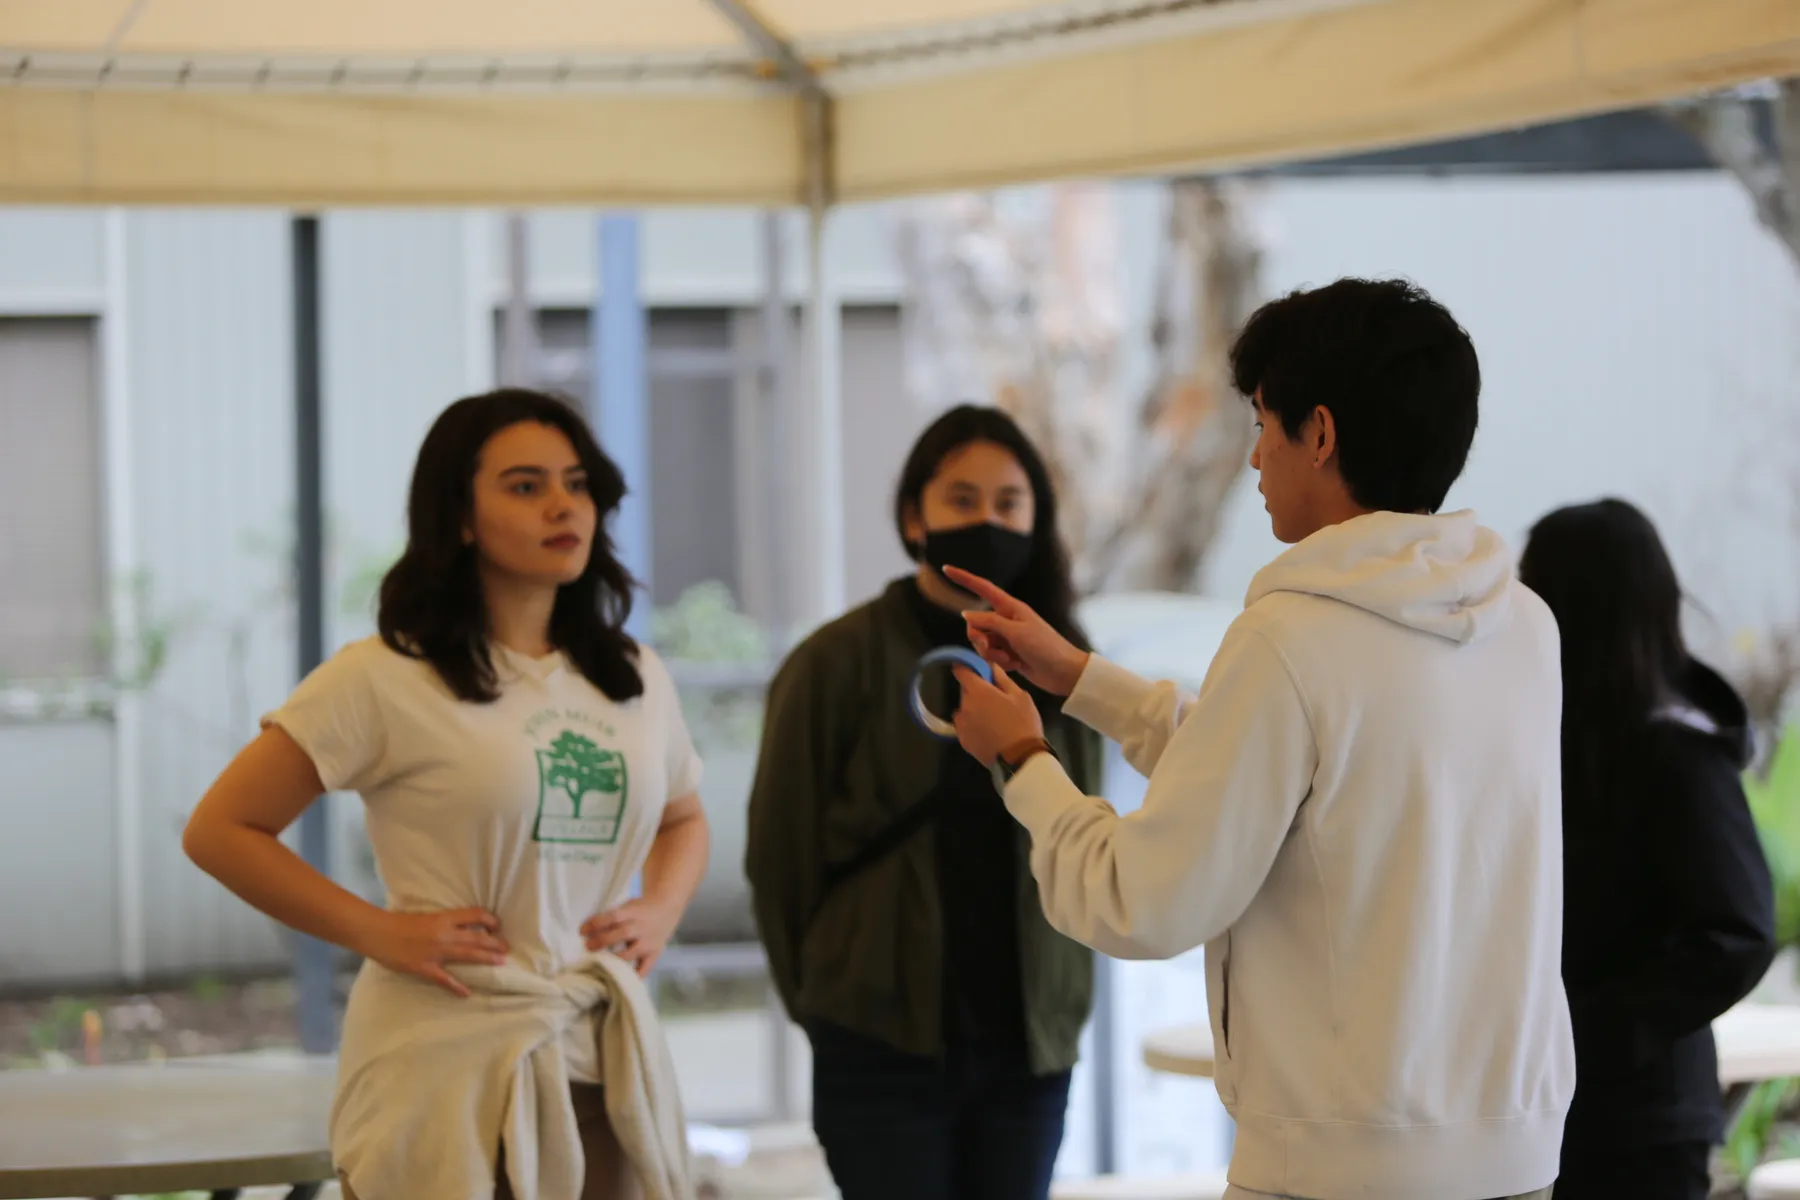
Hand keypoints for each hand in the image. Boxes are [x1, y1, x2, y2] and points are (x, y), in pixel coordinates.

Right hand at [360, 907, 508, 997]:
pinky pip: (444, 979)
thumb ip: (442, 921)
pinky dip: (456, 987)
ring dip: (486, 959)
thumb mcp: (425, 916)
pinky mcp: (424, 968)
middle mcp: (444, 934)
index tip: (497, 926)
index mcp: (443, 918)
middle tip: (507, 948)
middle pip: (476, 938)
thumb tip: (459, 925)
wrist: (377, 932)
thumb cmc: (398, 921)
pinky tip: (467, 993)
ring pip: (467, 955)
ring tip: (501, 963)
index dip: (489, 920)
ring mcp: (435, 952)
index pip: (474, 915)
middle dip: (494, 943)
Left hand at [583, 896, 680, 976]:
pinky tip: (621, 979)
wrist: (667, 909)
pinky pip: (645, 968)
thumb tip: (586, 933)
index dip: (596, 924)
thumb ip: (610, 919)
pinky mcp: (655, 954)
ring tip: (600, 963)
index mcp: (633, 912)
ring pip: (632, 952)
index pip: (613, 916)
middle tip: (587, 947)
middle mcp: (642, 927)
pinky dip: (633, 975)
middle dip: (602, 941)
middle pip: (622, 934)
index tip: (581, 931)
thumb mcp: (626, 907)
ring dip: (614, 959)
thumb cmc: (639, 909)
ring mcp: (649, 942)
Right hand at [945, 566, 1089, 695]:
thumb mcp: (1015, 631)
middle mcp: (1006, 619)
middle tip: (991, 648)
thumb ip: (989, 622)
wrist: (1063, 672)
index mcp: (1010, 607)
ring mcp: (1006, 637)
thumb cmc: (1045, 647)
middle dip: (978, 638)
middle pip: (975, 623)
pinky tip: (1016, 665)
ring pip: (981, 642)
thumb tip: (966, 614)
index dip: (964, 578)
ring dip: (991, 653)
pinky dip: (999, 662)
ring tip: (1009, 659)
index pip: (982, 588)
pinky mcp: (1008, 653)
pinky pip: (990, 655)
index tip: (946, 569)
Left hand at [952, 664, 1045, 767]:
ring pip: (964, 709)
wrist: (1019, 758)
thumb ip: (1001, 678)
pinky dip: (972, 725)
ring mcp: (961, 724)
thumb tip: (989, 665)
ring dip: (973, 708)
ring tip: (992, 718)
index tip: (976, 671)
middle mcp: (964, 705)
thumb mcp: (1020, 695)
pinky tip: (987, 731)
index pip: (961, 671)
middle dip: (976, 691)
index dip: (967, 669)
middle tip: (995, 699)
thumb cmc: (1023, 723)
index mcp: (978, 691)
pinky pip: (964, 725)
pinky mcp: (962, 740)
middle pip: (965, 691)